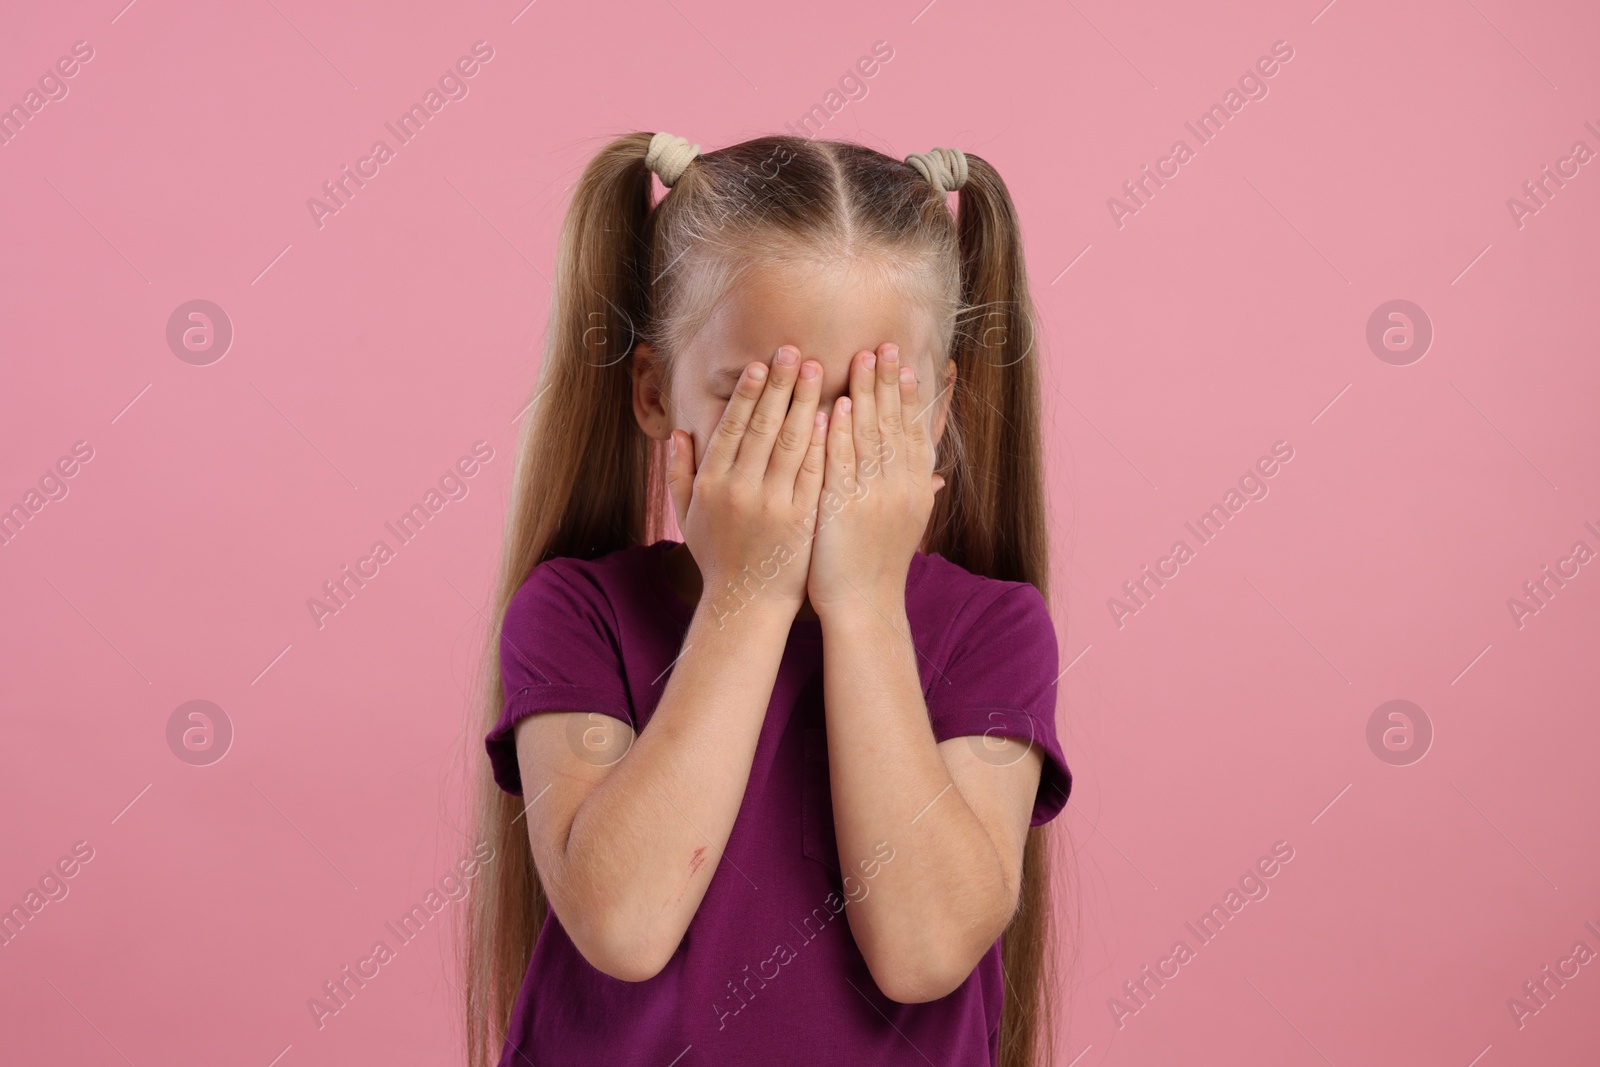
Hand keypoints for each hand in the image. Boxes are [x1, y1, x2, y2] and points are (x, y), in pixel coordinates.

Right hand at [666, 346, 829, 619]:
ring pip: (792, 443)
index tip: (761, 364)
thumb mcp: (688, 517)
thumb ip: (679, 474)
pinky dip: (823, 442)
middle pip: (764, 426)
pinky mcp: (801, 518)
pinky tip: (833, 416)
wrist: (747, 603)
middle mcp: (740, 490)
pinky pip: (814, 472)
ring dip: (805, 402)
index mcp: (712, 484)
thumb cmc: (718, 558)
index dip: (748, 394)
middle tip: (795, 351)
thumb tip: (678, 434)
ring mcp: (773, 504)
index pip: (733, 427)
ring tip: (818, 371)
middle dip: (780, 385)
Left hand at [807, 342, 944, 618]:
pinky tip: (837, 404)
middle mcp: (901, 488)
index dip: (912, 396)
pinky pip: (843, 463)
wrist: (865, 606)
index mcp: (917, 489)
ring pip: (871, 435)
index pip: (917, 431)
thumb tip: (933, 471)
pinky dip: (841, 432)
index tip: (907, 364)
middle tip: (884, 345)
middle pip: (896, 424)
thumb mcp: (907, 524)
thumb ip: (916, 490)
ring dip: (866, 394)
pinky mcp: (845, 508)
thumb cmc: (878, 565)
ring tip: (861, 359)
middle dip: (889, 382)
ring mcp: (874, 497)